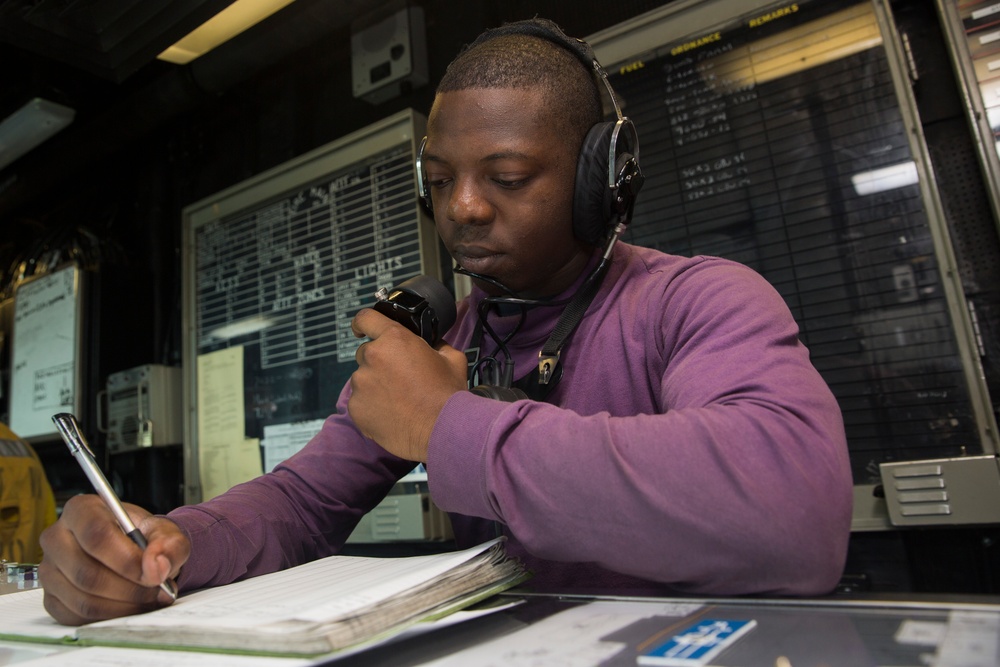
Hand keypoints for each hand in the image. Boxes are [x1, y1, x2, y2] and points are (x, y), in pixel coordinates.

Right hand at [38, 494, 190, 624]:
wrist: (133, 551)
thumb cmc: (144, 536)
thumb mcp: (165, 532)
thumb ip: (168, 545)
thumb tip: (156, 567)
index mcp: (81, 510)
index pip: (96, 537)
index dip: (127, 561)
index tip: (155, 575)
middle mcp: (56, 538)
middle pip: (87, 574)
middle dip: (130, 589)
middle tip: (159, 591)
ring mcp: (49, 571)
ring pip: (84, 600)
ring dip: (124, 606)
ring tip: (151, 599)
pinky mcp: (51, 599)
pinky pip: (79, 617)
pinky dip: (111, 617)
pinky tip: (131, 606)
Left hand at [349, 307, 466, 460]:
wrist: (440, 429)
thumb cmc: (447, 394)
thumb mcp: (452, 359)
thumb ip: (436, 345)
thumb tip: (432, 345)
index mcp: (394, 339)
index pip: (366, 318)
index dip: (362, 323)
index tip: (361, 330)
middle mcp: (372, 357)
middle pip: (366, 353)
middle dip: (379, 362)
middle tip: (399, 379)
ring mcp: (361, 383)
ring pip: (363, 379)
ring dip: (375, 385)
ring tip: (397, 402)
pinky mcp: (355, 407)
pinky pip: (359, 402)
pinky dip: (371, 407)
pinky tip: (391, 414)